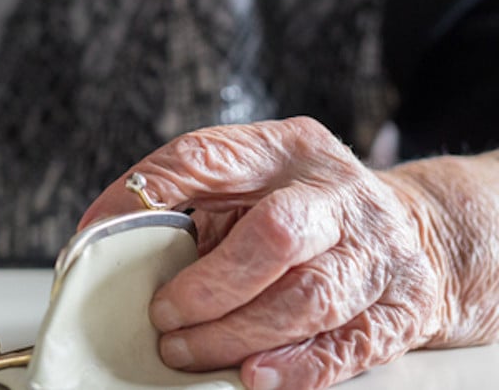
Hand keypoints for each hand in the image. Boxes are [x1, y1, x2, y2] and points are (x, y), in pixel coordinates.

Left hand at [77, 117, 492, 389]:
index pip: (207, 157)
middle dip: (210, 285)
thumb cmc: (304, 208)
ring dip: (237, 333)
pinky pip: (348, 344)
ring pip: (310, 297)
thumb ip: (185, 199)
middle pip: (276, 234)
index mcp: (284, 150)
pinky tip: (254, 375)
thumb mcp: (248, 181)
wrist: (415, 233)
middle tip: (163, 314)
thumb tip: (101, 235)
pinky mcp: (399, 308)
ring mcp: (376, 251)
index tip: (100, 233)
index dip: (148, 193)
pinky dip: (298, 367)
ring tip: (187, 351)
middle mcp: (336, 194)